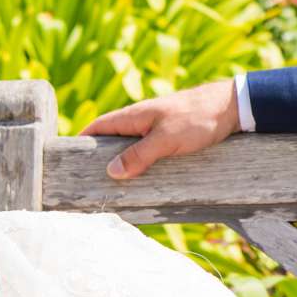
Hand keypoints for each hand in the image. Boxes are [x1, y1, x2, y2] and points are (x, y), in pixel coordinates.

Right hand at [79, 78, 238, 180]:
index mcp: (132, 116)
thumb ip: (139, 155)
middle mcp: (139, 121)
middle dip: (98, 160)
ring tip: (112, 189)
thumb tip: (111, 172)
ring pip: (129, 148)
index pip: (95, 129)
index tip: (64, 164)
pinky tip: (141, 180)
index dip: (79, 144)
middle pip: (109, 141)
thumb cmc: (198, 118)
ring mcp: (154, 128)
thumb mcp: (167, 140)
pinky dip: (140, 164)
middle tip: (88, 185)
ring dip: (121, 164)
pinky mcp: (169, 136)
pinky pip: (146, 152)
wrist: (232, 107)